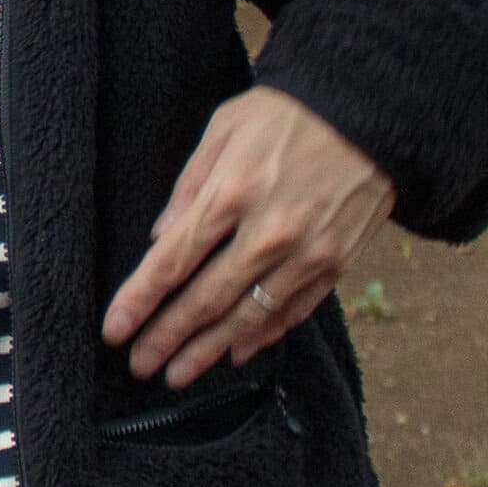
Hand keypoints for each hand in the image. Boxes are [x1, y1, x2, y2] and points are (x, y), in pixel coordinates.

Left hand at [101, 86, 395, 388]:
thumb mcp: (225, 128)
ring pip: (247, 317)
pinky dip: (261, 337)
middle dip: (166, 338)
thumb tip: (161, 237)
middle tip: (140, 365)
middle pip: (204, 300)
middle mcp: (268, 232)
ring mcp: (306, 253)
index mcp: (231, 193)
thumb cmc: (289, 114)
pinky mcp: (336, 263)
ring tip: (178, 375)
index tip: (115, 330)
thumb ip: (189, 185)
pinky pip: (292, 312)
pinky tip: (236, 353)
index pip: (172, 262)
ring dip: (208, 351)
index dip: (139, 301)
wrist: (372, 111)